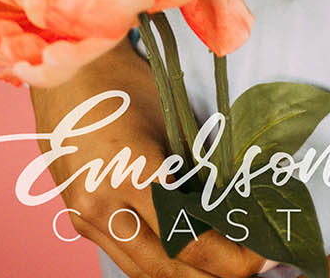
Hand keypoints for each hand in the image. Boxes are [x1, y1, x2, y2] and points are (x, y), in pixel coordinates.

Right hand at [29, 33, 266, 277]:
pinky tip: (187, 263)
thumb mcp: (171, 125)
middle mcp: (105, 205)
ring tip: (222, 269)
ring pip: (145, 272)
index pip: (190, 236)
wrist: (68, 71)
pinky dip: (159, 265)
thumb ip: (195, 172)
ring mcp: (87, 218)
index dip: (230, 256)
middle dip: (216, 274)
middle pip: (169, 267)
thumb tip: (234, 211)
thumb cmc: (128, 86)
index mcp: (134, 172)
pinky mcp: (79, 221)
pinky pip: (125, 258)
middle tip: (252, 269)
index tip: (262, 255)